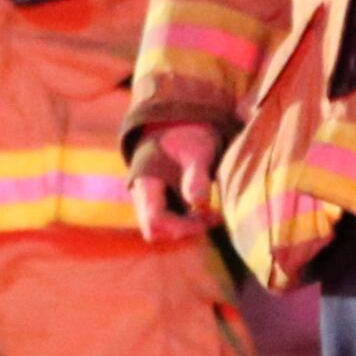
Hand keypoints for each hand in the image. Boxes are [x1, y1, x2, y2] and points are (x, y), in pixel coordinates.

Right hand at [130, 121, 224, 242]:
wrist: (179, 124)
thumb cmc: (189, 136)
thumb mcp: (197, 151)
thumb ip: (197, 176)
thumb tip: (199, 204)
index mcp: (145, 183)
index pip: (155, 221)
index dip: (181, 227)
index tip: (206, 218)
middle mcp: (142, 195)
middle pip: (155, 230)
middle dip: (184, 229)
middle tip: (213, 218)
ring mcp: (149, 200)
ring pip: (162, 229)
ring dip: (187, 227)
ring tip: (214, 214)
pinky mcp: (159, 201)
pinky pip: (168, 221)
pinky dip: (187, 221)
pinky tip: (208, 211)